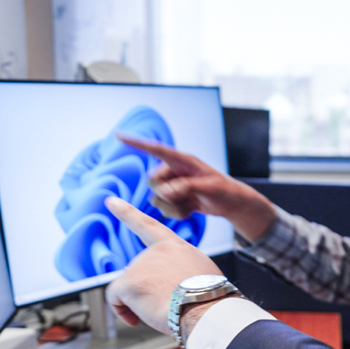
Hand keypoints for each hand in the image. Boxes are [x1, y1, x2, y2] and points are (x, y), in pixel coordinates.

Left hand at [104, 197, 221, 334]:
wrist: (206, 311)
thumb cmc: (208, 300)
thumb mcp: (201, 274)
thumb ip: (181, 269)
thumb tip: (170, 283)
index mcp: (175, 247)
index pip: (148, 226)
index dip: (127, 213)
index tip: (110, 201)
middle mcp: (156, 251)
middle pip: (139, 273)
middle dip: (147, 291)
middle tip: (169, 304)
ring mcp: (141, 264)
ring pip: (129, 288)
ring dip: (140, 303)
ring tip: (164, 310)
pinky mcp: (130, 282)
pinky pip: (115, 299)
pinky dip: (122, 311)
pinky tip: (137, 320)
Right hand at [115, 133, 276, 241]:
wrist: (232, 203)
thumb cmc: (225, 190)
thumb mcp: (210, 187)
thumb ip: (187, 187)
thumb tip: (167, 191)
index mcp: (183, 161)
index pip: (156, 149)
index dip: (136, 142)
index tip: (117, 134)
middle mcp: (175, 171)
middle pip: (153, 181)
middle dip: (166, 192)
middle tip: (187, 195)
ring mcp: (174, 186)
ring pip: (157, 198)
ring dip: (174, 206)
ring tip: (193, 204)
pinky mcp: (175, 199)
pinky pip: (165, 210)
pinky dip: (178, 213)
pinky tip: (192, 209)